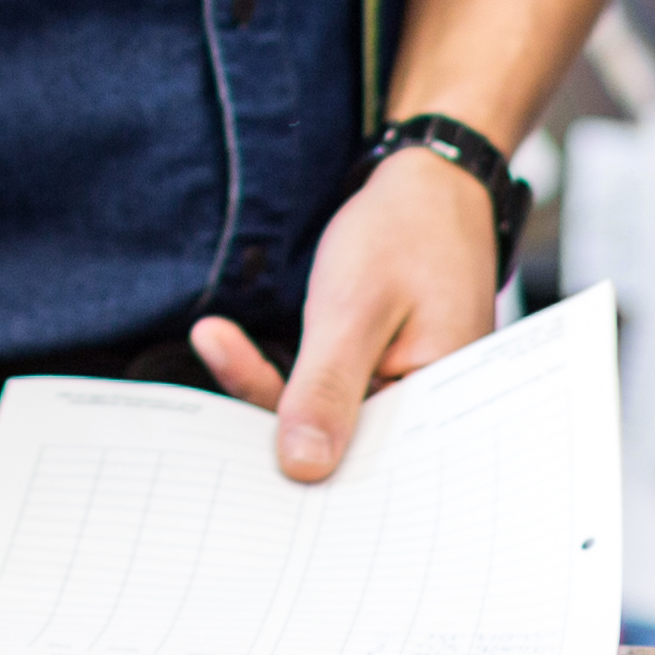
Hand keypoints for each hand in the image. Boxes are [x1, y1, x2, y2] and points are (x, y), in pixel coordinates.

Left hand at [191, 147, 502, 482]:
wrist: (432, 184)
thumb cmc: (405, 234)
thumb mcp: (354, 308)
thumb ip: (327, 388)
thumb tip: (303, 470)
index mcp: (443, 408)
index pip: (366, 465)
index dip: (300, 465)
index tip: (228, 440)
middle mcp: (429, 415)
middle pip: (341, 450)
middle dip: (271, 424)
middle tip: (212, 371)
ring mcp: (403, 398)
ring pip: (326, 421)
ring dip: (264, 386)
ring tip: (213, 340)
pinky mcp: (381, 381)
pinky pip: (327, 396)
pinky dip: (280, 373)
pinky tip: (222, 338)